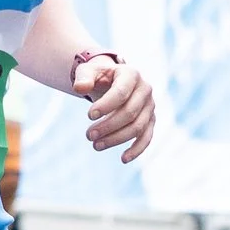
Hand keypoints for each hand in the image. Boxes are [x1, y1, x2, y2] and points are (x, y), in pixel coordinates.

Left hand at [72, 46, 154, 161]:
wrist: (113, 80)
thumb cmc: (99, 76)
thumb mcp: (89, 71)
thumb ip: (83, 77)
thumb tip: (79, 88)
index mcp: (131, 74)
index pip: (121, 92)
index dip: (106, 105)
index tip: (89, 116)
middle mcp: (145, 89)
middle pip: (130, 112)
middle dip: (108, 126)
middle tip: (88, 135)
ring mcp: (150, 106)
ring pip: (137, 127)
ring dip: (116, 139)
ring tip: (95, 145)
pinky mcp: (150, 120)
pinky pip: (147, 137)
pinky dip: (137, 149)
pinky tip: (123, 159)